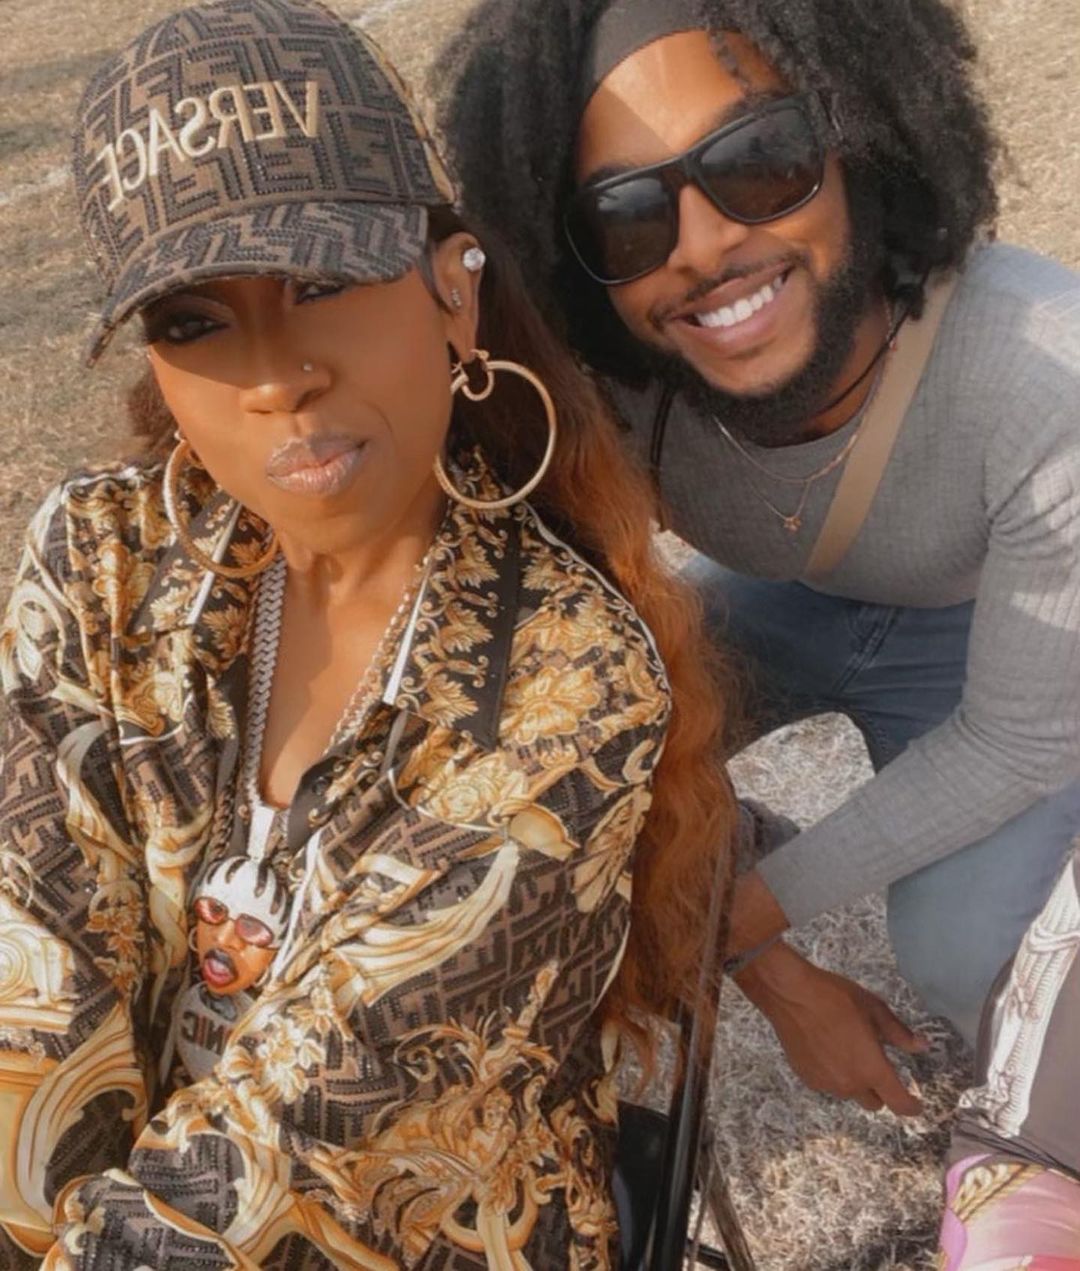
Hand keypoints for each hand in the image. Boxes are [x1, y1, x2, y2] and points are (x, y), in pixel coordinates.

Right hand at [736, 942, 927, 1115]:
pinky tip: (824, 1047)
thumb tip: (921, 1046)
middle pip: (874, 1103)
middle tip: (874, 1062)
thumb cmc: (835, 997)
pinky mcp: (807, 1078)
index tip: (915, 1104)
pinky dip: (832, 1073)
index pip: (899, 1103)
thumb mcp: (874, 1008)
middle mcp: (850, 1083)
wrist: (790, 994)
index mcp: (872, 1068)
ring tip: (844, 1047)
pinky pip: (828, 1084)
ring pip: (849, 1092)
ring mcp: (826, 1084)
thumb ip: (899, 1033)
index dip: (912, 1107)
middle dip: (880, 1089)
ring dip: (854, 1079)